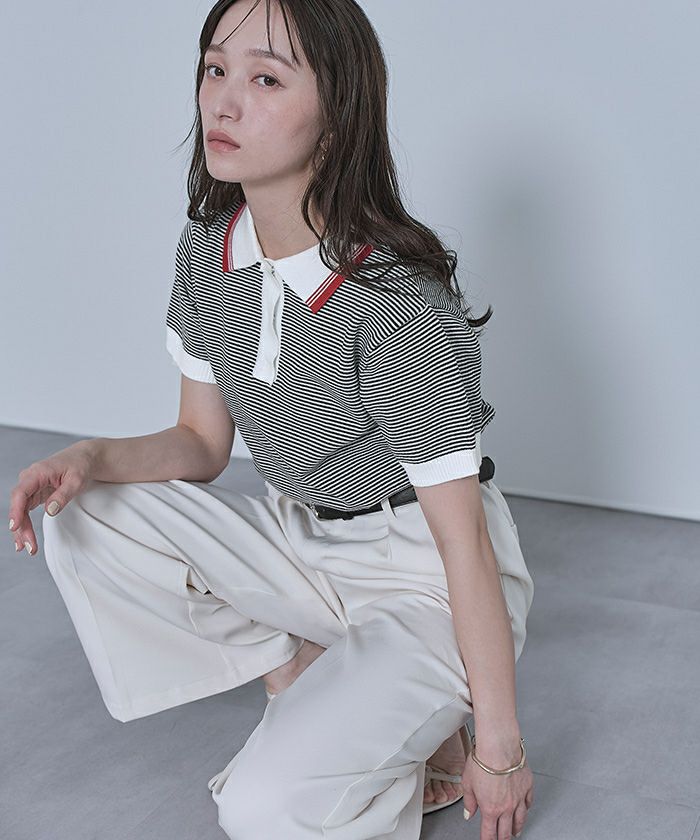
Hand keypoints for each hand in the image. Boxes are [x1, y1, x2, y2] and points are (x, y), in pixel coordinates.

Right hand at [8, 441, 97, 555]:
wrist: (84, 459)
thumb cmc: (81, 466)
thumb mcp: (77, 480)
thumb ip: (63, 495)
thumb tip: (50, 511)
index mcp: (38, 472)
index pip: (21, 493)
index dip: (16, 510)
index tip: (15, 526)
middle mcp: (30, 479)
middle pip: (19, 505)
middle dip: (21, 527)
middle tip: (28, 546)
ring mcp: (31, 487)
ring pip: (20, 510)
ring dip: (22, 529)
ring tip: (27, 548)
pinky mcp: (34, 493)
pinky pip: (25, 510)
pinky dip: (25, 524)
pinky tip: (24, 538)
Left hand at [461, 733, 532, 838]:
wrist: (500, 746)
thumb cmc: (483, 760)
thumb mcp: (467, 782)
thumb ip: (469, 801)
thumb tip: (469, 813)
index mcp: (490, 808)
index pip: (489, 833)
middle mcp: (506, 807)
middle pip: (506, 831)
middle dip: (502, 838)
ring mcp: (519, 798)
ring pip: (520, 820)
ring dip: (516, 828)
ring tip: (515, 832)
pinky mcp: (528, 787)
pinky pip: (529, 803)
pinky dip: (526, 809)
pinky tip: (525, 809)